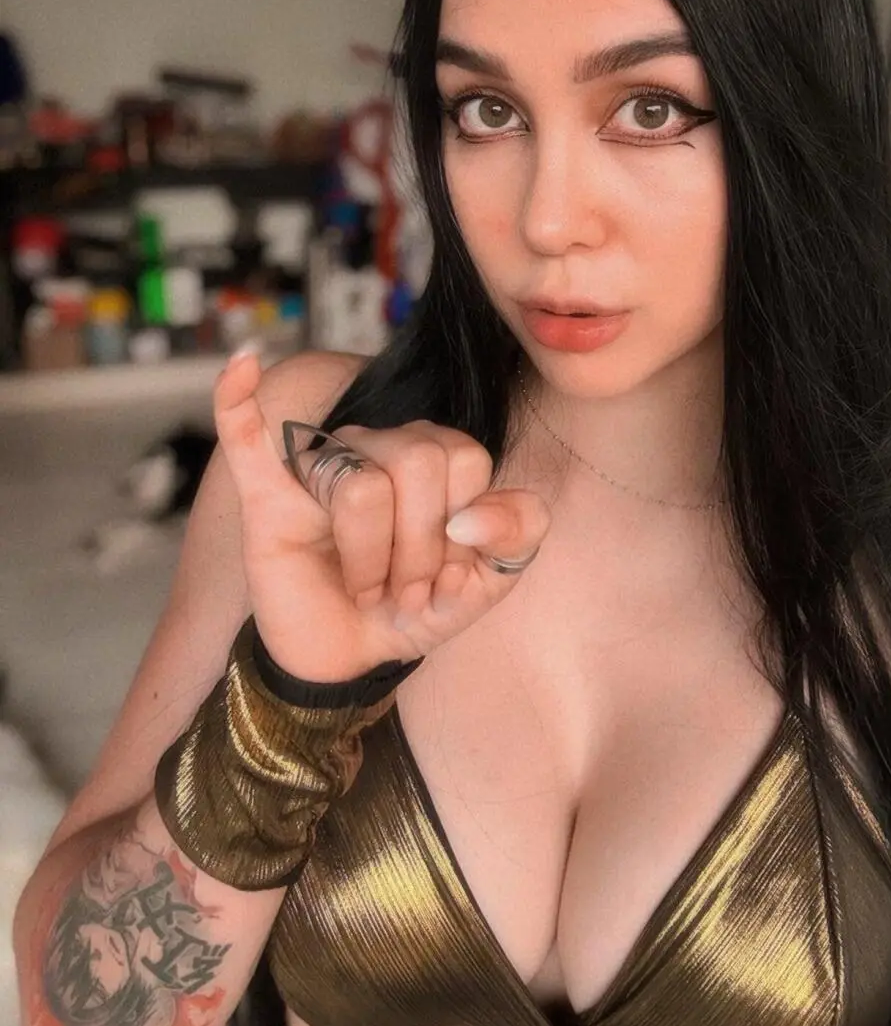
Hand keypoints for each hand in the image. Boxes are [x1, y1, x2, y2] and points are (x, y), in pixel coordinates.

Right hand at [213, 348, 550, 682]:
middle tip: (404, 592)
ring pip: (361, 486)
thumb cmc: (416, 607)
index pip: (465, 457)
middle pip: (418, 461)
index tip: (448, 578)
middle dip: (420, 549)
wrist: (348, 659)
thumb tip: (471, 515)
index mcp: (433, 455)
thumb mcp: (491, 578)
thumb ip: (518, 532)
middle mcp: (377, 447)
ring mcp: (321, 465)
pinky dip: (239, 400)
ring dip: (371, 560)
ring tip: (364, 589)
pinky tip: (242, 366)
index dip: (463, 528)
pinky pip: (247, 434)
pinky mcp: (267, 496)